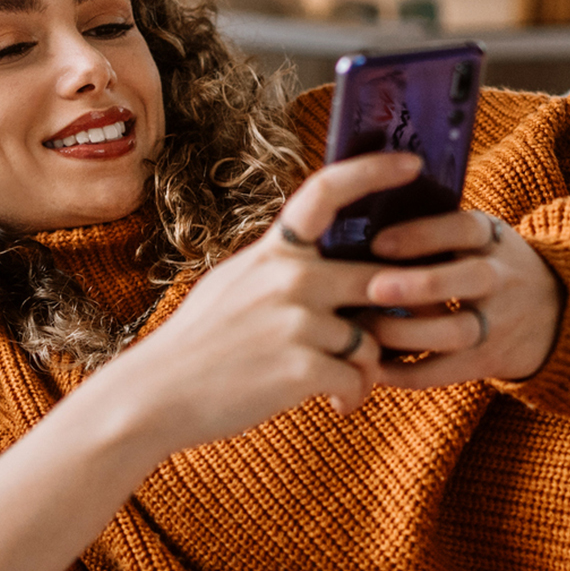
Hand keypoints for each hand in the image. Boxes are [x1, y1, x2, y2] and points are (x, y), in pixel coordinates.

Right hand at [120, 151, 423, 452]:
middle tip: (385, 342)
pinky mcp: (301, 368)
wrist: (157, 396)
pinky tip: (335, 406)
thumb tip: (320, 259)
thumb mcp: (234, 284)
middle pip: (377, 280)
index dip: (374, 171)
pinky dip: (353, 397)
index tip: (413, 165)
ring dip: (366, 370)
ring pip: (371, 340)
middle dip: (389, 315)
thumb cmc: (198, 344)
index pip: (327, 192)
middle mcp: (289, 278)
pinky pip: (358, 379)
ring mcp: (296, 322)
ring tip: (344, 388)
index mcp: (274, 252)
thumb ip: (280, 268)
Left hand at [365, 209, 563, 387]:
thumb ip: (436, 231)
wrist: (556, 312)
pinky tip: (372, 368)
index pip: (464, 228)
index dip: (422, 235)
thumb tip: (359, 225)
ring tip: (364, 328)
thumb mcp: (480, 237)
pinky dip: (406, 373)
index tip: (378, 243)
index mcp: (494, 239)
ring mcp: (498, 323)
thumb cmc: (489, 265)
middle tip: (373, 288)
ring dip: (405, 333)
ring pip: (456, 332)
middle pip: (470, 279)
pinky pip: (444, 372)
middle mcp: (502, 279)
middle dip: (420, 284)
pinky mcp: (487, 361)